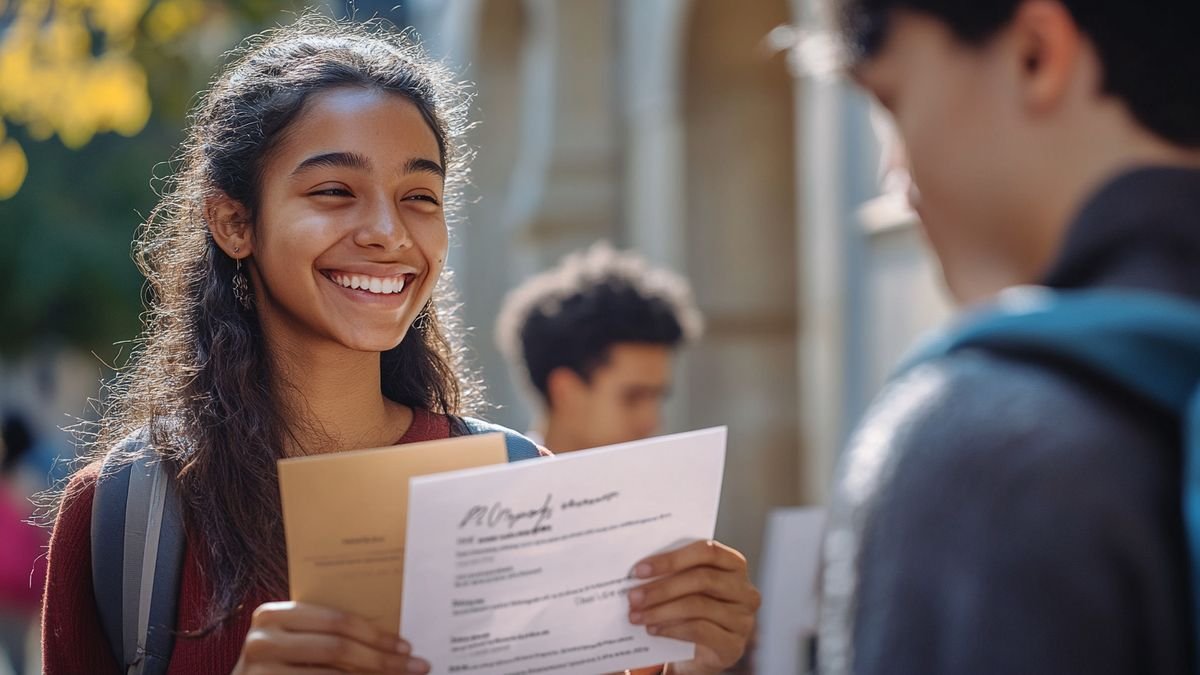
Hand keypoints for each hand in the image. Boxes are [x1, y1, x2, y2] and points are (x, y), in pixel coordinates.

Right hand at [233, 601, 429, 673]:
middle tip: (416, 667)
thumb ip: (329, 633)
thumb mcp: (299, 643)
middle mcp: (261, 639)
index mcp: (273, 614)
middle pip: (338, 648)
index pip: (336, 620)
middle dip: (382, 660)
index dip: (376, 634)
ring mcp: (259, 670)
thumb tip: (392, 639)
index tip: (407, 647)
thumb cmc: (280, 666)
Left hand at [627, 540, 759, 674]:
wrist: (703, 652)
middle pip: (702, 579)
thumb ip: (673, 573)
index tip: (640, 569)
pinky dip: (671, 629)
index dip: (671, 559)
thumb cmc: (692, 609)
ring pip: (698, 606)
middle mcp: (745, 591)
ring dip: (661, 610)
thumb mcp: (686, 587)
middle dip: (662, 587)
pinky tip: (653, 629)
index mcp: (734, 565)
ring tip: (637, 615)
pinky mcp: (733, 645)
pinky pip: (699, 631)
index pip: (707, 551)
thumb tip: (639, 571)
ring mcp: (743, 620)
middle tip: (633, 596)